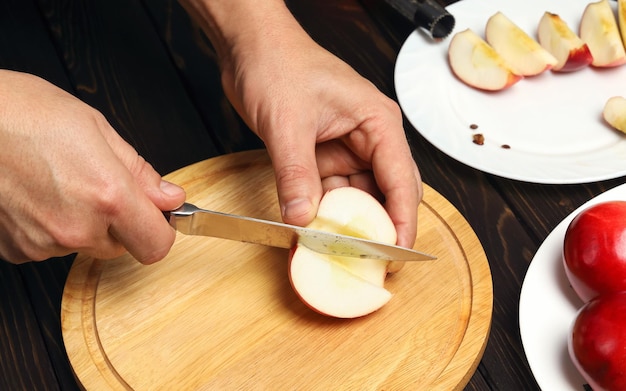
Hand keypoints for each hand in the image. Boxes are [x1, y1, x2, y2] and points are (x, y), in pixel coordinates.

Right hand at [0, 70, 185, 263]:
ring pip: (85, 245)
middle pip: (122, 245)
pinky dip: (52, 227)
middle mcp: (77, 228)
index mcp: (107, 196)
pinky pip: (52, 246)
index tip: (155, 214)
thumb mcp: (96, 128)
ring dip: (84, 223)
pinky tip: (37, 195)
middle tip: (96, 183)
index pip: (157, 244)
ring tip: (59, 182)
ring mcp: (44, 244)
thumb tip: (169, 197)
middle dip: (120, 221)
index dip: (160, 229)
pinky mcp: (17, 250)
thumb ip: (139, 172)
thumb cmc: (21, 113)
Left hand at [182, 0, 421, 247]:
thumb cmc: (278, 63)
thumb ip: (296, 173)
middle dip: (378, 228)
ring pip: (356, 198)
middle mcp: (369, 139)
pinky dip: (323, 213)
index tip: (395, 253)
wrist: (250, 47)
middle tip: (369, 263)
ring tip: (337, 253)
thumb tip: (302, 217)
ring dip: (346, 225)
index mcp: (378, 123)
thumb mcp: (287, 122)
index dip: (402, 220)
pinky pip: (330, 193)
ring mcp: (346, 149)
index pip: (401, 180)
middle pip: (386, 193)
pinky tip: (314, 232)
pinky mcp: (323, 156)